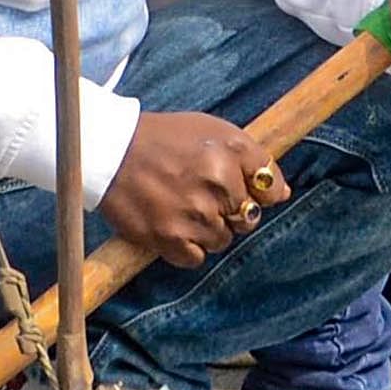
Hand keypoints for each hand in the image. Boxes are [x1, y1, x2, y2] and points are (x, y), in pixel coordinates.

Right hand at [99, 110, 286, 261]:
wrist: (109, 152)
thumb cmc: (164, 139)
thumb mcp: (214, 131)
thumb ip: (252, 158)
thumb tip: (281, 194)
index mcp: (230, 154)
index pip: (270, 190)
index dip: (256, 191)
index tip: (238, 187)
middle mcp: (217, 186)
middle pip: (248, 219)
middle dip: (231, 210)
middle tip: (201, 195)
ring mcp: (194, 216)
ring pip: (223, 240)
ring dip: (208, 229)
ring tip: (183, 207)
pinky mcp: (170, 240)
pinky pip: (197, 258)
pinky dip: (188, 247)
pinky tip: (173, 225)